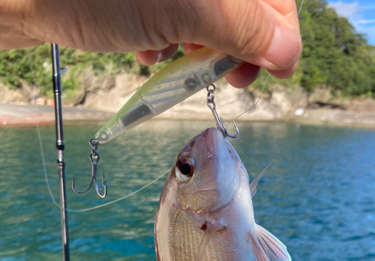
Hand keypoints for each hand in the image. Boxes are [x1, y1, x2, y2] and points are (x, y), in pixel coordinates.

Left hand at [0, 0, 300, 87]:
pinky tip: (149, 50)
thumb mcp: (187, 10)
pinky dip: (170, 44)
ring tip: (170, 57)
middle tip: (223, 76)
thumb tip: (288, 53)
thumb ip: (244, 27)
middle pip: (245, 11)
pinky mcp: (151, 0)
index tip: (270, 73)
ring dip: (197, 51)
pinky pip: (179, 24)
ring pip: (210, 23)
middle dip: (232, 48)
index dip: (277, 36)